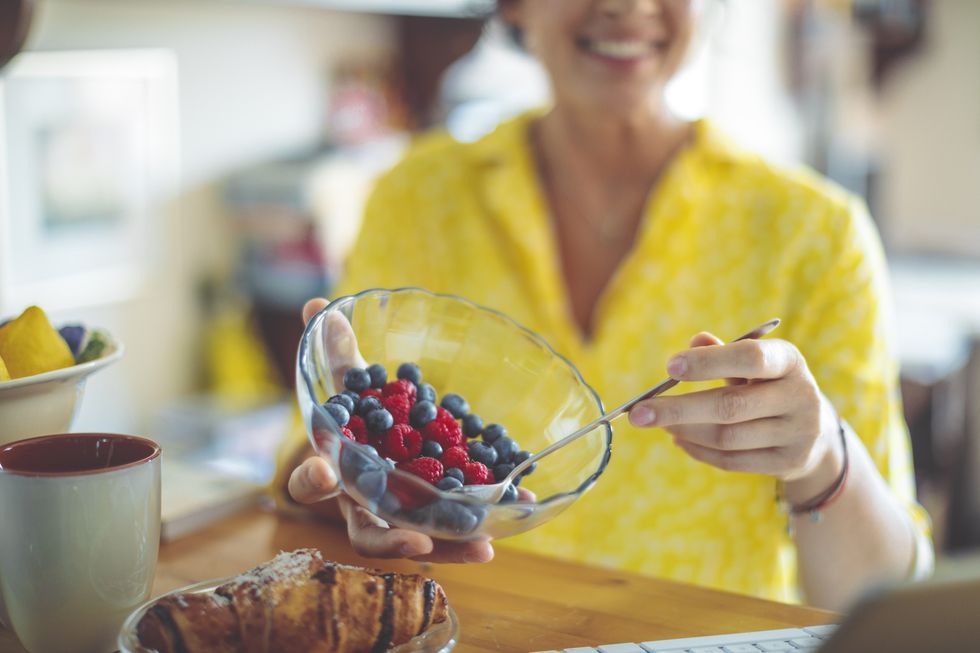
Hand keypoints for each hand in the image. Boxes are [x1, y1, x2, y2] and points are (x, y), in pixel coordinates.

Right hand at [289, 298, 494, 563]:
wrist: (384, 438)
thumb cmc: (358, 414)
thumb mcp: (349, 383)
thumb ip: (335, 352)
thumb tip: (320, 307)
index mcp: (335, 469)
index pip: (308, 484)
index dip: (313, 481)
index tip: (325, 473)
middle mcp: (365, 503)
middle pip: (367, 534)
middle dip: (391, 540)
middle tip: (417, 542)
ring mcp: (402, 515)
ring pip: (418, 540)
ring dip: (449, 546)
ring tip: (483, 546)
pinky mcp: (437, 513)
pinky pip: (458, 524)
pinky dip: (489, 520)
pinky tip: (521, 507)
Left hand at [628, 332, 843, 496]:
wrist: (815, 430)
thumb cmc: (768, 384)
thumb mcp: (753, 363)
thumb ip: (723, 353)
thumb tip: (695, 341)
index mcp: (789, 361)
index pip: (750, 358)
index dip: (709, 362)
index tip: (669, 367)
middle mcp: (800, 396)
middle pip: (731, 406)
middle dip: (678, 409)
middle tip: (638, 413)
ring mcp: (798, 433)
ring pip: (727, 437)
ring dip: (684, 431)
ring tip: (657, 423)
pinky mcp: (788, 462)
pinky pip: (732, 460)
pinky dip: (699, 451)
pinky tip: (678, 439)